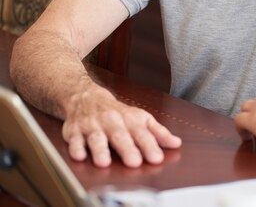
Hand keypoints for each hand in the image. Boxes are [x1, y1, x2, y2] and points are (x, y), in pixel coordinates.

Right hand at [61, 86, 181, 167]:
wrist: (86, 97)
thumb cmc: (118, 113)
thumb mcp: (141, 119)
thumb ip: (158, 132)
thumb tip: (176, 143)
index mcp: (130, 120)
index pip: (142, 134)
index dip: (149, 146)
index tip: (156, 158)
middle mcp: (112, 121)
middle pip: (120, 135)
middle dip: (127, 149)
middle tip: (134, 162)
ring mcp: (92, 126)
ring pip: (96, 138)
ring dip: (100, 150)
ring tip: (104, 162)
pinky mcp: (74, 131)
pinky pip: (74, 139)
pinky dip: (75, 147)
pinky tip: (79, 155)